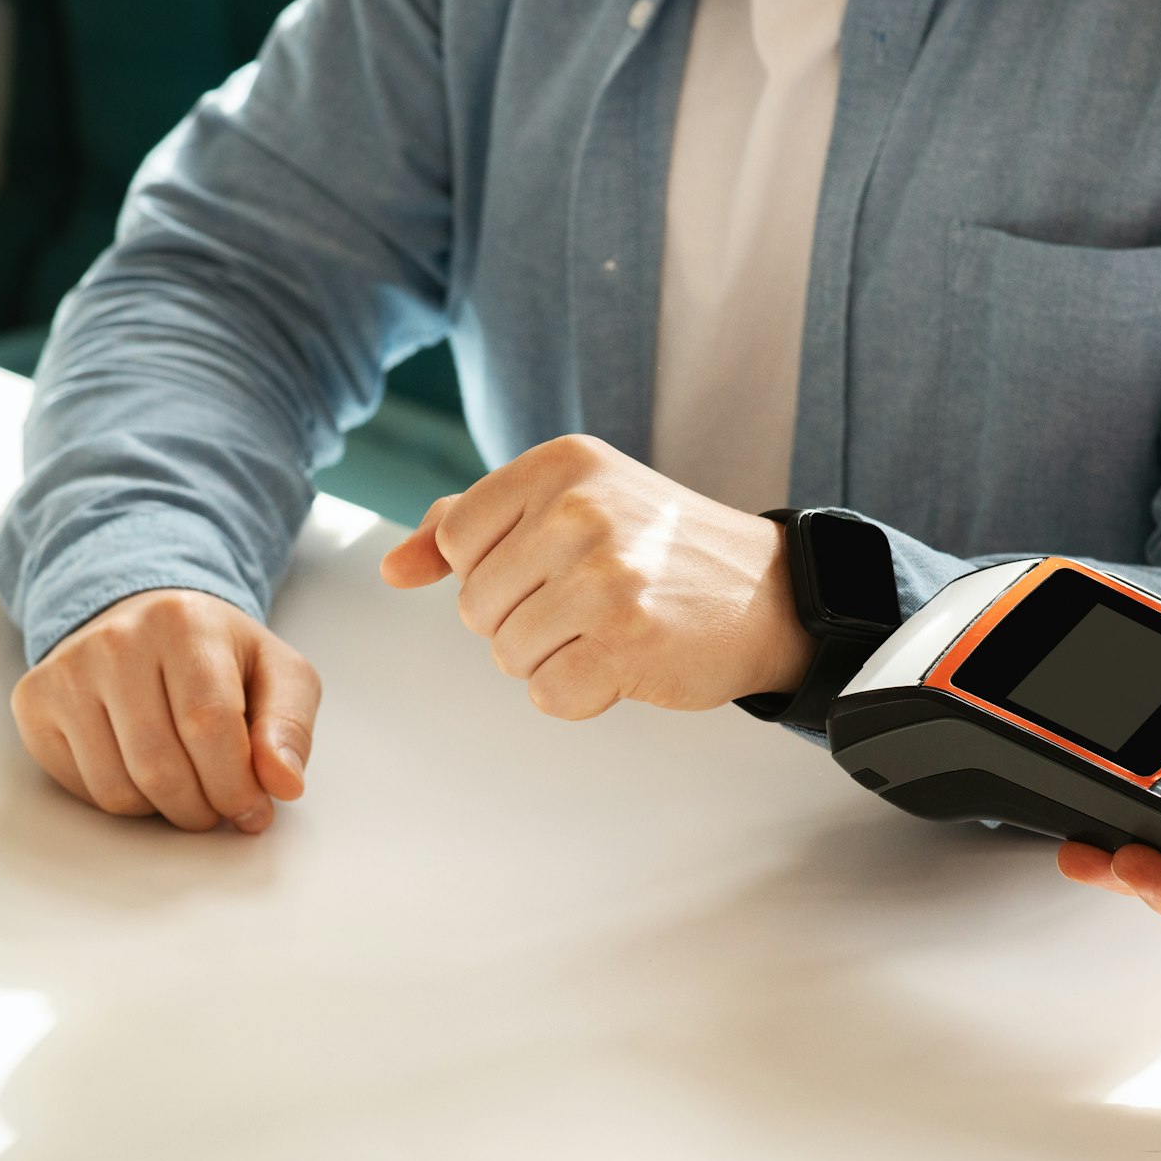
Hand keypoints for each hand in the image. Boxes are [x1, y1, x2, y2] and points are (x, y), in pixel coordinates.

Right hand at [10, 589, 320, 831]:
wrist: (145, 622)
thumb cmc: (219, 656)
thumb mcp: (277, 674)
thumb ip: (290, 726)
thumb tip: (284, 784)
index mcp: (184, 622)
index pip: (209, 726)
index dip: (236, 786)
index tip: (255, 812)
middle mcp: (115, 640)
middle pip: (160, 766)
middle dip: (202, 808)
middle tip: (221, 808)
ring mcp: (67, 670)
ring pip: (117, 789)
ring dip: (163, 812)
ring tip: (188, 791)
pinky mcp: (35, 700)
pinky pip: (82, 789)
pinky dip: (124, 801)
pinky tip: (144, 772)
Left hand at [379, 434, 814, 718]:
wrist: (767, 592)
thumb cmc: (659, 550)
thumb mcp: (572, 504)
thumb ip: (477, 525)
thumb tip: (393, 568)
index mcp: (560, 465)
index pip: (459, 538)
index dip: (493, 571)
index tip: (551, 567)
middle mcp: (579, 511)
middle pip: (475, 605)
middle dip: (522, 621)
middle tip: (592, 604)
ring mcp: (605, 576)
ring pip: (506, 654)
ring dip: (553, 660)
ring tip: (610, 631)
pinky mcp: (627, 641)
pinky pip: (548, 695)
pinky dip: (581, 695)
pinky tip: (625, 664)